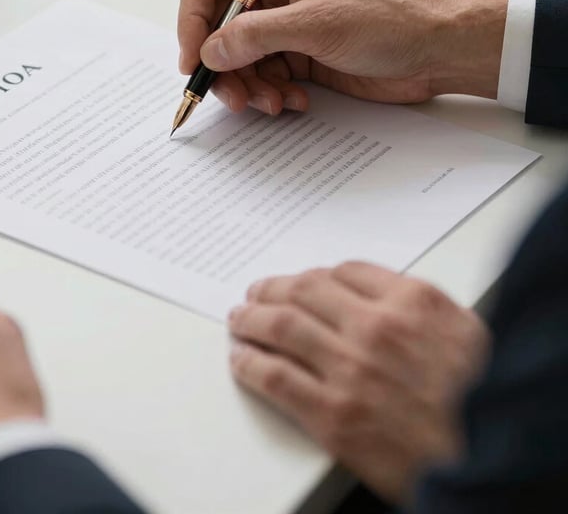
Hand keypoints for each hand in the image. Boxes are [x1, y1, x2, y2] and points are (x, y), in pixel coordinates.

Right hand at [178, 0, 506, 114]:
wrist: (438, 49)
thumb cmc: (390, 17)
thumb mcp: (316, 24)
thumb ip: (255, 36)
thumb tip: (209, 51)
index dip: (192, 20)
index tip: (194, 61)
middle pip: (219, 28)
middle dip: (223, 66)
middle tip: (234, 97)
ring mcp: (286, 25)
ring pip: (239, 60)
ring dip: (249, 87)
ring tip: (273, 104)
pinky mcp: (300, 55)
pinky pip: (265, 77)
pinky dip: (272, 94)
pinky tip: (296, 101)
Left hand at [228, 262, 488, 503]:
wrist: (493, 462)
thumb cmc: (486, 401)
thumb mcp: (468, 334)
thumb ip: (421, 309)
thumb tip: (379, 295)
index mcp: (413, 303)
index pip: (345, 271)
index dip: (315, 276)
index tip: (301, 282)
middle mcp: (376, 327)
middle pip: (304, 291)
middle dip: (273, 289)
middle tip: (257, 292)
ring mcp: (350, 370)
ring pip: (282, 327)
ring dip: (252, 320)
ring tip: (240, 319)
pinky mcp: (332, 415)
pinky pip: (276, 377)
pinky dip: (251, 364)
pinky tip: (241, 360)